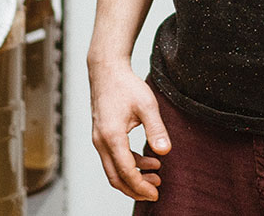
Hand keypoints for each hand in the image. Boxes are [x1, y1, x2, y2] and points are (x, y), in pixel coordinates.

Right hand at [88, 58, 169, 201]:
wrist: (106, 71)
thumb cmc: (126, 85)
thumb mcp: (147, 105)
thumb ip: (156, 129)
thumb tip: (165, 151)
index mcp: (112, 136)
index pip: (126, 171)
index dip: (141, 186)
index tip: (156, 193)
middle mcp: (101, 141)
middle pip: (115, 177)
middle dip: (135, 189)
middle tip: (156, 191)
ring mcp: (99, 140)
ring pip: (113, 170)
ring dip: (133, 178)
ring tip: (157, 175)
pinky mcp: (101, 136)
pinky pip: (113, 159)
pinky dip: (129, 165)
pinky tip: (148, 161)